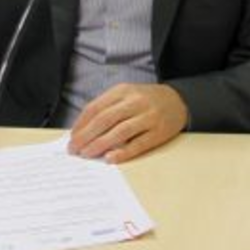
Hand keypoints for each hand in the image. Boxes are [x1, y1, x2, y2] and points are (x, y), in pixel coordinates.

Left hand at [69, 83, 187, 163]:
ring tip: (86, 154)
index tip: (71, 138)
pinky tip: (110, 158)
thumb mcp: (126, 94)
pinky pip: (138, 144)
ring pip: (120, 131)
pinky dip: (123, 152)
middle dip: (86, 136)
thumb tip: (82, 130)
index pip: (96, 107)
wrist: (178, 100)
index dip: (81, 124)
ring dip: (100, 144)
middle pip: (105, 119)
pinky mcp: (159, 132)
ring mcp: (148, 116)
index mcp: (123, 91)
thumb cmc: (146, 100)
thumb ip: (107, 108)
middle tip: (73, 149)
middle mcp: (135, 101)